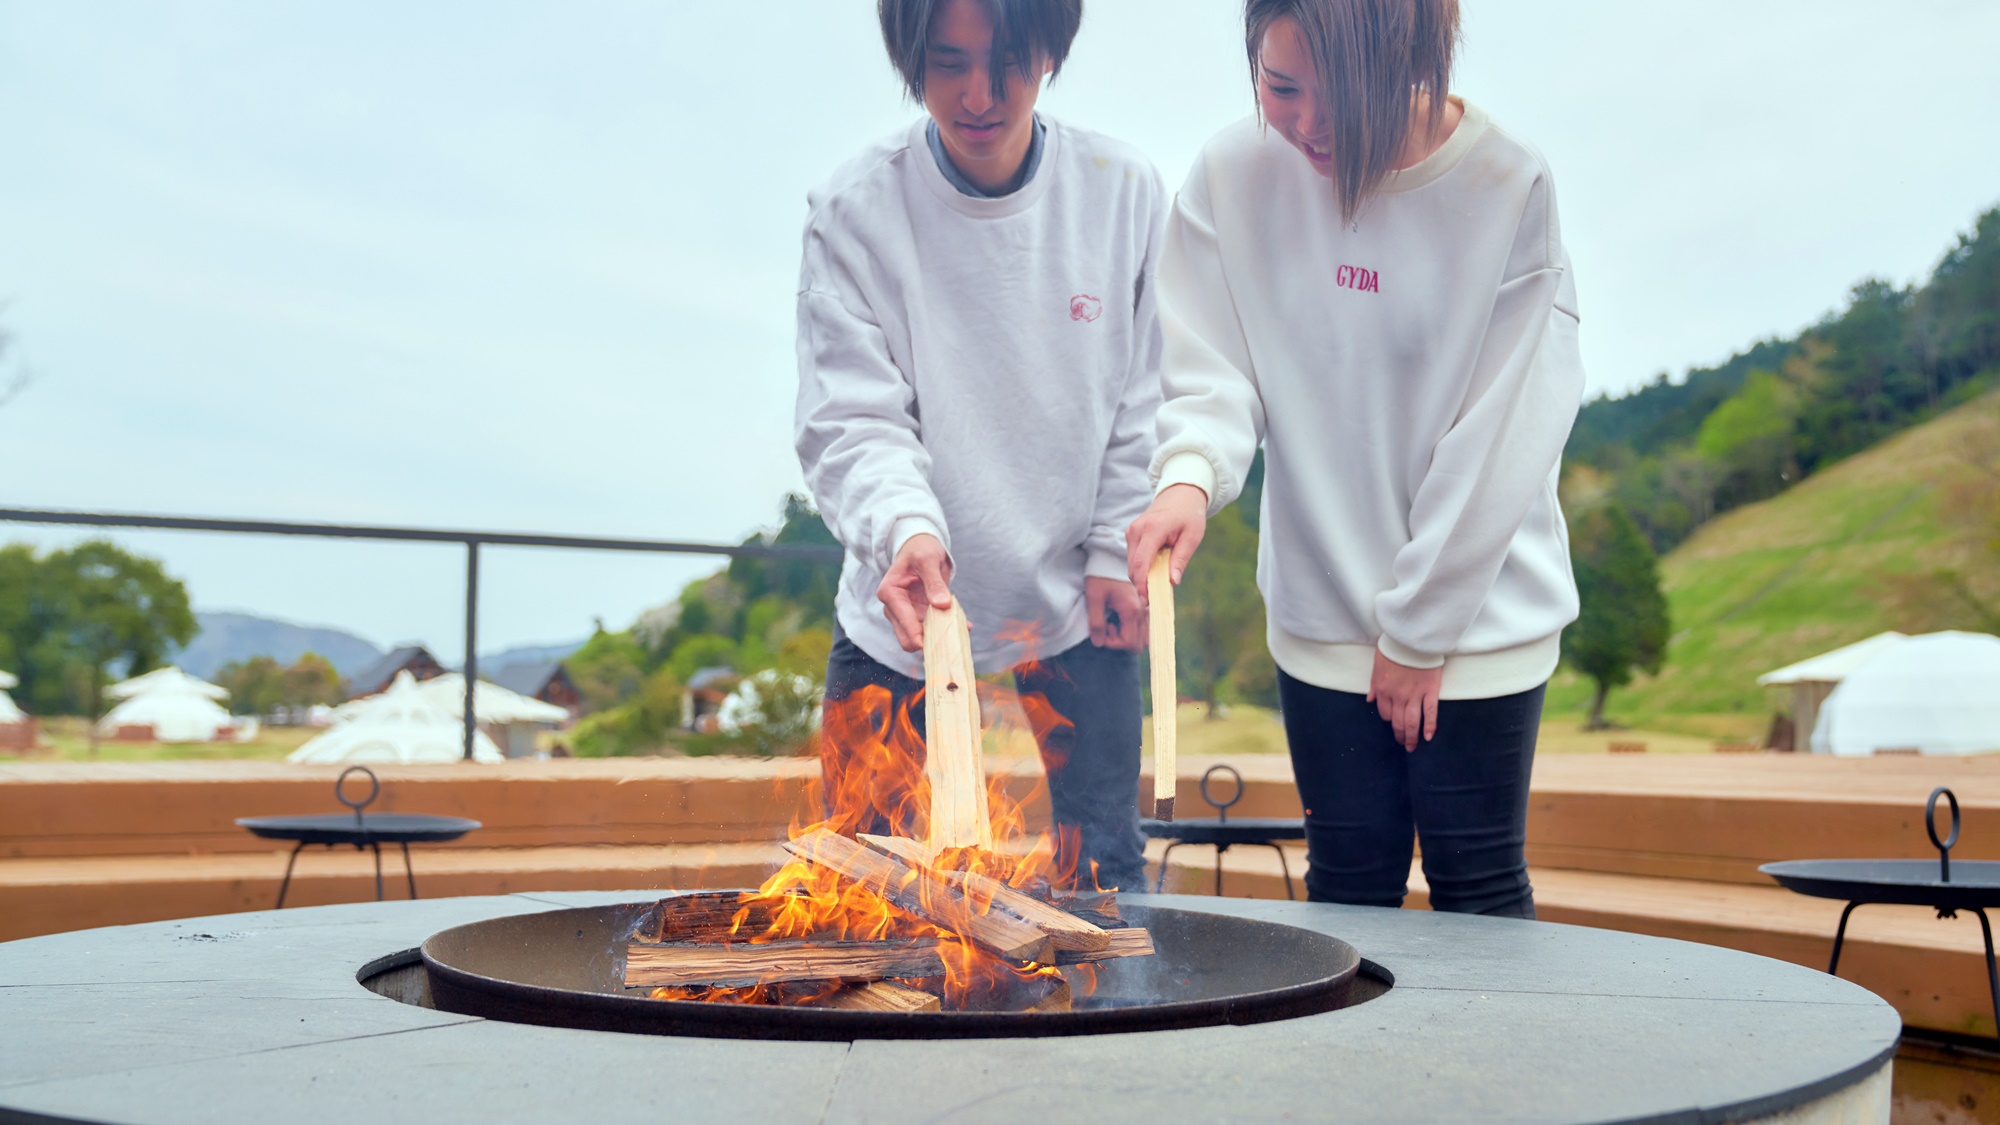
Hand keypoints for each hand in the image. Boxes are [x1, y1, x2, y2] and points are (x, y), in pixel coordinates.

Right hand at [877, 533, 952, 651]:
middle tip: (953, 636)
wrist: (920, 548)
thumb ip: (935, 582)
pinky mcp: (917, 616)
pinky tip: (965, 625)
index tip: (942, 641)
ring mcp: (905, 614)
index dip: (921, 637)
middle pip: (908, 639)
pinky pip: (932, 630)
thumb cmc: (920, 550)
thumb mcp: (928, 560)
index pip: (904, 623)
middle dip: (931, 640)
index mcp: (890, 593)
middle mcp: (893, 608)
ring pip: (921, 638)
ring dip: (941, 635)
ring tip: (962, 627)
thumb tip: (942, 605)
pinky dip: (947, 629)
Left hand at [1085, 576, 1146, 650]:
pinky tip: (1119, 618)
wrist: (1108, 556)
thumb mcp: (1094, 598)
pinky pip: (1145, 626)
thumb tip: (1098, 643)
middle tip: (1107, 628)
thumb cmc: (1100, 575)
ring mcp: (1145, 607)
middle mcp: (1143, 610)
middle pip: (1139, 643)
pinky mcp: (1144, 604)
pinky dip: (1133, 630)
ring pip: (1144, 637)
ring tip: (1113, 624)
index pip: (1129, 642)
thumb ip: (1096, 622)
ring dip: (1128, 637)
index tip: (1101, 632)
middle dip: (1120, 642)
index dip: (1112, 643)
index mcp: (1132, 609)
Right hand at [1125, 484, 1209, 600]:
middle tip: (1155, 601)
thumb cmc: (1189, 515)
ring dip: (1142, 577)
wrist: (1180, 495)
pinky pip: (1133, 558)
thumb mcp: (1192, 537)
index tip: (1148, 601)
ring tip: (1158, 585)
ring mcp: (1131, 531)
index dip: (1142, 584)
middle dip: (1142, 585)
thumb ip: (1181, 559)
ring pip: (1131, 564)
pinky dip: (1142, 568)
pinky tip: (1155, 572)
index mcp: (1153, 529)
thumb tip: (1172, 582)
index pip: (1141, 563)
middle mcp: (1137, 530)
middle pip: (1133, 567)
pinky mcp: (1131, 534)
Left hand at [1368, 649, 1441, 751]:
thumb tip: (1370, 700)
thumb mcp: (1377, 665)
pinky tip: (1428, 737)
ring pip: (1412, 722)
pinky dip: (1429, 726)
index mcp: (1383, 689)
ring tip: (1412, 746)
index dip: (1388, 719)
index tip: (1393, 722)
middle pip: (1397, 721)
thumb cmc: (1394, 649)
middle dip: (1399, 735)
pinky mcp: (1430, 691)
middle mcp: (1398, 696)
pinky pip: (1430, 713)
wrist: (1412, 638)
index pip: (1385, 712)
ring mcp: (1415, 695)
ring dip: (1411, 736)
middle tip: (1403, 744)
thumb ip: (1374, 685)